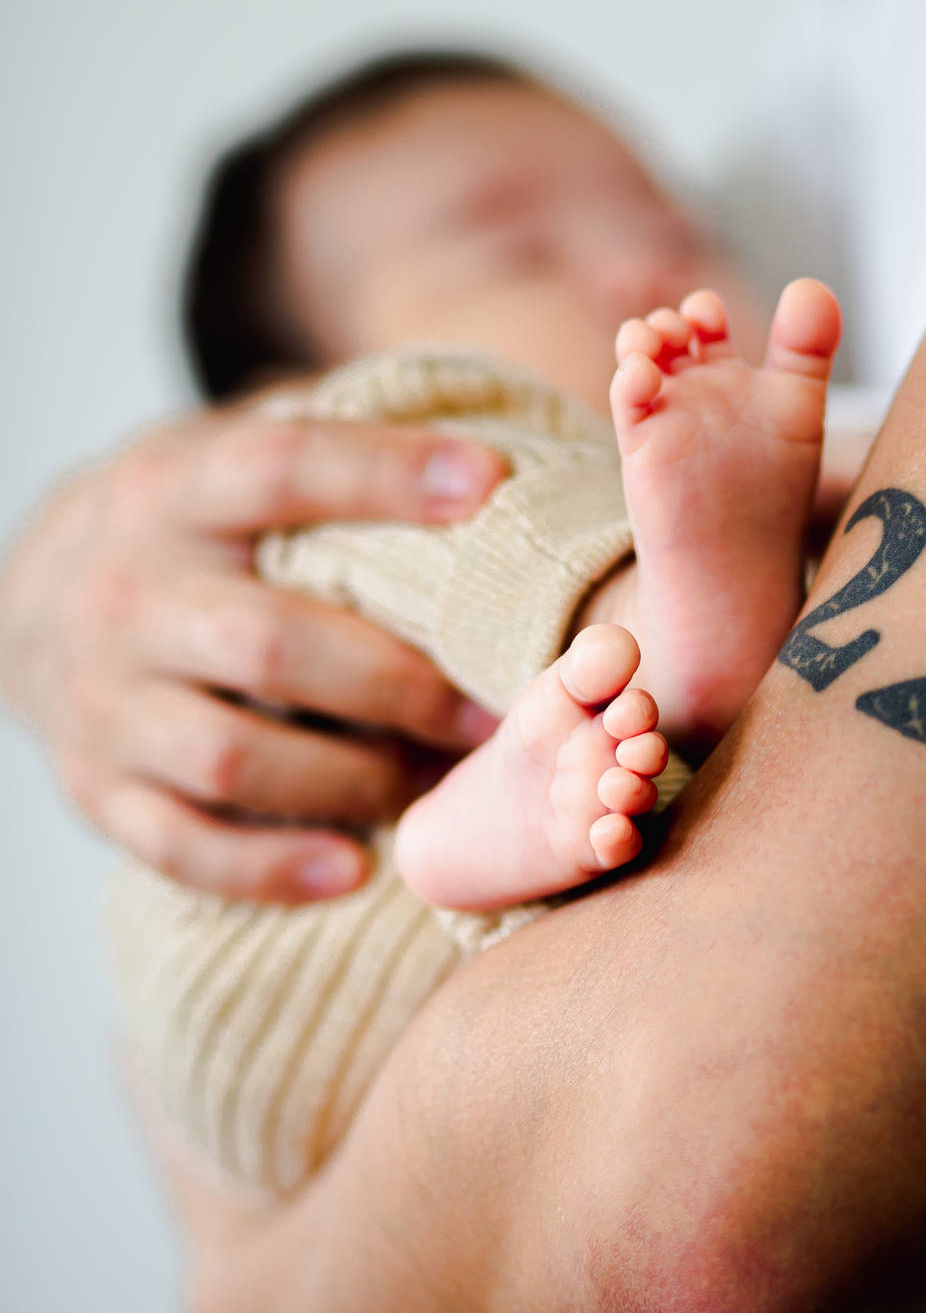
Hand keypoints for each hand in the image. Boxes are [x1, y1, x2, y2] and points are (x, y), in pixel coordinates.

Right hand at [1, 407, 505, 899]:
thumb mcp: (228, 454)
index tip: (491, 480)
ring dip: (353, 780)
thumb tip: (492, 451)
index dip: (384, 471)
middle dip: (398, 685)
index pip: (279, 469)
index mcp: (174, 490)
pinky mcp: (96, 786)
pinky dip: (269, 867)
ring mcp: (103, 699)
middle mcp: (129, 592)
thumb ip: (332, 444)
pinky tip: (352, 866)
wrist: (29, 598)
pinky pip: (182, 845)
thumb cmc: (190, 526)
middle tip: (492, 713)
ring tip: (437, 784)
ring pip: (233, 757)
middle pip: (271, 644)